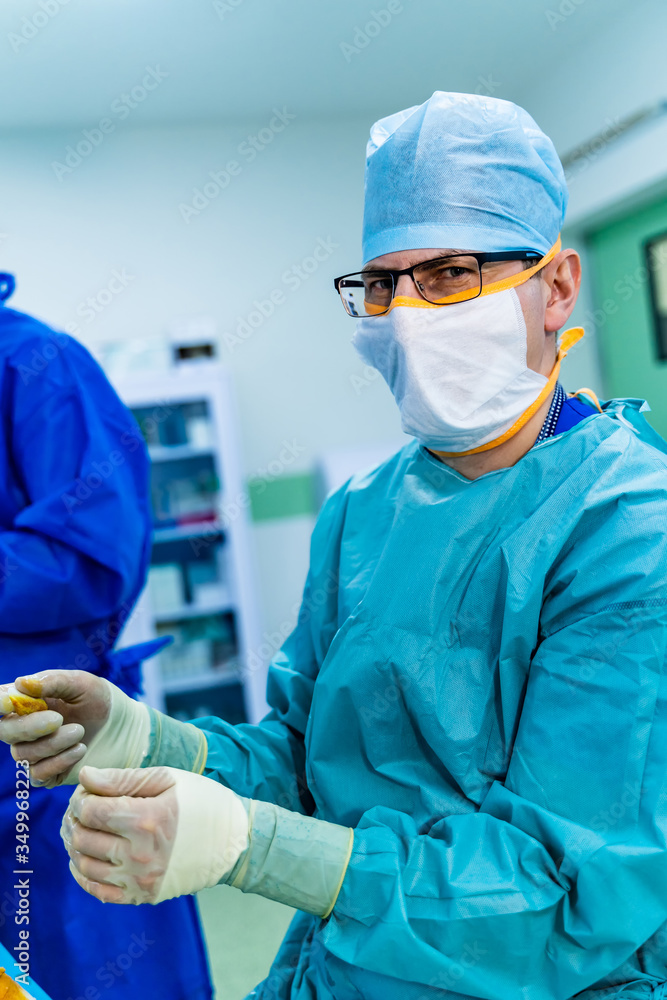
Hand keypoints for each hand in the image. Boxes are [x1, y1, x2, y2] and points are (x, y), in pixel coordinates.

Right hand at [0, 671, 146, 786]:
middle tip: (58, 719)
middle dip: (29, 727)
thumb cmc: (100, 700)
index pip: (0, 702)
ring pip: (23, 755)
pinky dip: (58, 763)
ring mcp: (34, 752)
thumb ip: (53, 681)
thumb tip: (20, 683)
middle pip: (5, 732)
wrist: (125, 728)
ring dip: (53, 744)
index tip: (8, 702)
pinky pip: (38, 775)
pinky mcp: (48, 773)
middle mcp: (24, 727)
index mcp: (27, 701)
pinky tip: (80, 750)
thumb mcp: (81, 684)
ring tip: (80, 732)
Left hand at [61, 765, 248, 904]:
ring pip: (85, 866)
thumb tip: (85, 776)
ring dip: (75, 845)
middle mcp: (141, 854)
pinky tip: (84, 859)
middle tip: (80, 809)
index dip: (81, 798)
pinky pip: (99, 892)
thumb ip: (123, 778)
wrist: (234, 842)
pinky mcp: (144, 896)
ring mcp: (141, 880)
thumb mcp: (168, 779)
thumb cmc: (202, 802)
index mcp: (147, 819)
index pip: (91, 811)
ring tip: (81, 830)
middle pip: (83, 838)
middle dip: (74, 820)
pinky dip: (83, 876)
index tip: (87, 791)